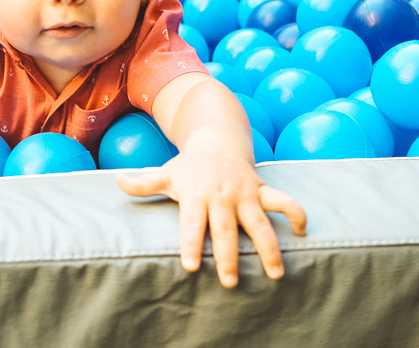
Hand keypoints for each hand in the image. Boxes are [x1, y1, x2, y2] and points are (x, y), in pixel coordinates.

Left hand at [116, 135, 305, 287]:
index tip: (191, 267)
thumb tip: (116, 182)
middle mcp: (222, 196)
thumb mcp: (165, 173)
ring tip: (275, 274)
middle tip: (230, 282)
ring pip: (260, 222)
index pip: (192, 224)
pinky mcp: (263, 190)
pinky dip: (296, 213)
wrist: (217, 137)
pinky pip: (284, 201)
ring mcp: (245, 193)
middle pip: (225, 230)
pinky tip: (303, 233)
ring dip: (268, 248)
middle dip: (228, 256)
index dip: (190, 244)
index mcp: (196, 195)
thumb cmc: (188, 164)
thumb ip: (142, 184)